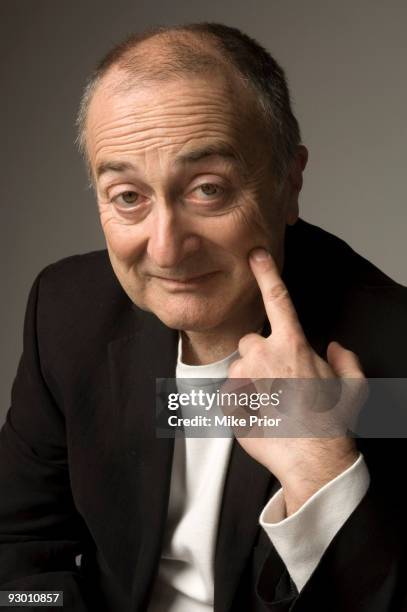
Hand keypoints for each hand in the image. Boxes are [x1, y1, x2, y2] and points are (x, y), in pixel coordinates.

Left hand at [222, 247, 366, 514]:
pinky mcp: (230, 399)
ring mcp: (244, 377)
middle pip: (251, 342)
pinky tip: (261, 417)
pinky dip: (242, 403)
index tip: (256, 254)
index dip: (266, 273)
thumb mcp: (353, 388)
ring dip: (251, 381)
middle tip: (279, 384)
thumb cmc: (333, 424)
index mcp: (293, 345)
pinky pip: (231, 394)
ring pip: (240, 368)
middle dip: (261, 356)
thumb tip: (335, 346)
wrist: (312, 461)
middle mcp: (264, 355)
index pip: (277, 298)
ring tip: (272, 406)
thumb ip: (346, 360)